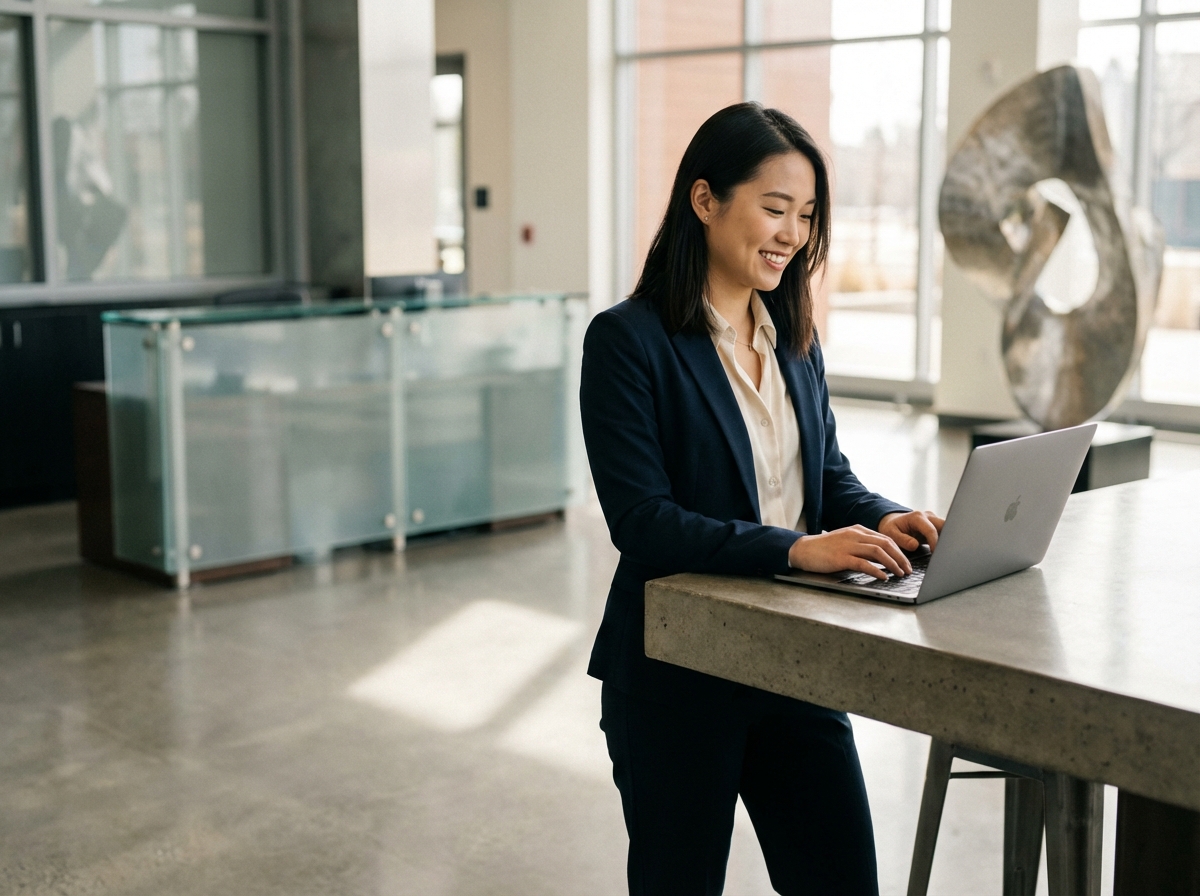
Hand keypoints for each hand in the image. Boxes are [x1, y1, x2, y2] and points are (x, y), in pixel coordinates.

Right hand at [788, 525, 910, 580]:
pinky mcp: (841, 558)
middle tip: (908, 569)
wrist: (803, 550)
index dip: (899, 550)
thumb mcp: (846, 541)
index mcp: (858, 530)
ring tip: (900, 574)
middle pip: (885, 543)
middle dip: (900, 557)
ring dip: (892, 564)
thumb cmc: (824, 548)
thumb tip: (881, 557)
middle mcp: (855, 535)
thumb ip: (862, 546)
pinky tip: (883, 577)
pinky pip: (863, 563)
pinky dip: (876, 570)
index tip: (906, 562)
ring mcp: (848, 546)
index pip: (885, 538)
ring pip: (878, 552)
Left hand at [878, 510, 944, 552]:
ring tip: (945, 553)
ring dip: (947, 540)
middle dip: (947, 539)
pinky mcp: (936, 526)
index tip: (935, 554)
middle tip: (944, 553)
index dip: (935, 543)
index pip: (931, 530)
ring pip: (947, 528)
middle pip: (945, 526)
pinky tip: (943, 550)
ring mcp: (933, 520)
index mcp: (917, 517)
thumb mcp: (891, 534)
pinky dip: (945, 541)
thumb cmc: (891, 527)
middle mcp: (928, 516)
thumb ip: (902, 540)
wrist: (893, 521)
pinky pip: (945, 532)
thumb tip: (915, 545)